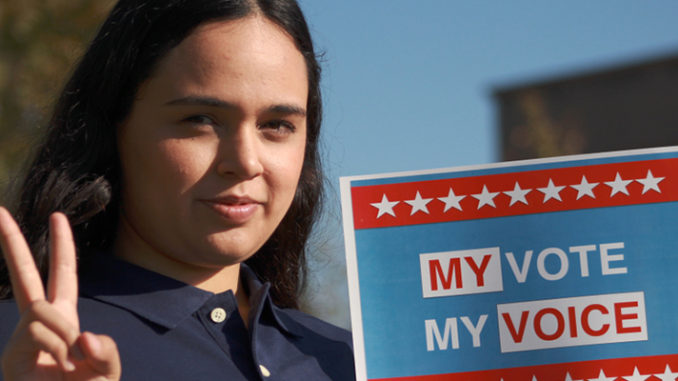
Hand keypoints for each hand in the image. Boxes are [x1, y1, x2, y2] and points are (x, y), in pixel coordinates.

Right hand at [0, 207, 120, 379]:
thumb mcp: (106, 375)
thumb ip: (106, 355)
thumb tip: (83, 337)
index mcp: (65, 320)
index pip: (63, 276)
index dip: (61, 247)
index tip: (56, 216)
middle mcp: (41, 324)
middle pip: (25, 276)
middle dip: (12, 243)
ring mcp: (23, 338)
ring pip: (44, 309)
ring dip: (63, 334)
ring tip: (64, 365)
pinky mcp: (11, 354)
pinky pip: (39, 331)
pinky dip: (54, 348)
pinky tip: (53, 368)